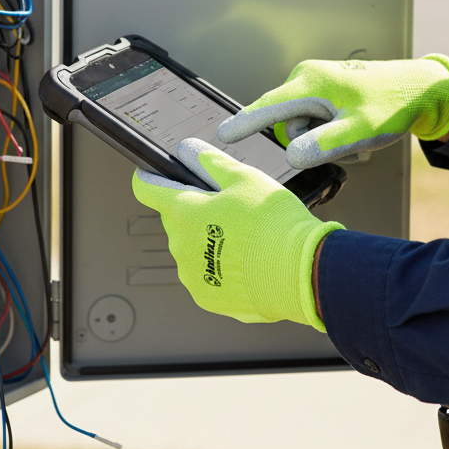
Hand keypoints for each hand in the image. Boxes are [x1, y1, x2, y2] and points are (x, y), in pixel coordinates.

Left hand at [130, 138, 343, 329]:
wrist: (301, 274)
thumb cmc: (274, 224)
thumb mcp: (244, 178)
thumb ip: (209, 161)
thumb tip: (187, 150)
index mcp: (183, 212)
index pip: (147, 188)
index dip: (151, 176)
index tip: (156, 173)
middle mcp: (179, 247)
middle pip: (176, 219)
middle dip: (196, 210)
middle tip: (231, 207)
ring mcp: (191, 276)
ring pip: (191, 248)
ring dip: (208, 240)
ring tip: (246, 238)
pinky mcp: (207, 298)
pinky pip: (206, 275)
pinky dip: (221, 268)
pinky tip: (248, 262)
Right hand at [217, 55, 448, 168]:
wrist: (417, 88)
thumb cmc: (391, 105)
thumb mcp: (362, 131)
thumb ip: (326, 144)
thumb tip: (292, 155)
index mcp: (310, 83)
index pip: (268, 107)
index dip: (244, 123)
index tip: (221, 135)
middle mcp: (306, 78)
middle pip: (287, 124)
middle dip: (311, 140)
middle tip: (347, 139)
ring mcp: (314, 83)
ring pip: (301, 125)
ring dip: (323, 137)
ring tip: (354, 132)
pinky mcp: (323, 90)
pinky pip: (313, 119)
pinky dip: (329, 130)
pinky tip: (353, 126)